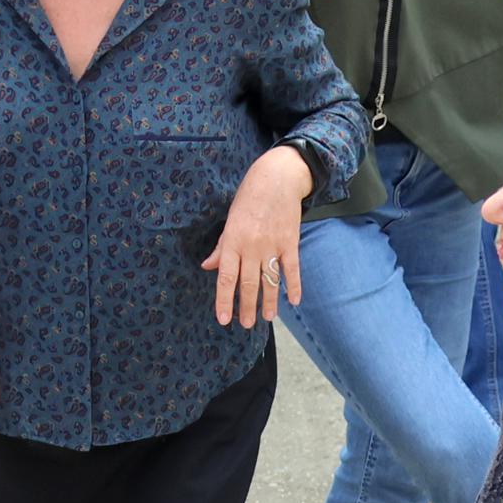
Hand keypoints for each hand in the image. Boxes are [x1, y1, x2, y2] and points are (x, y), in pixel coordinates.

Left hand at [205, 146, 313, 326]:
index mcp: (233, 241)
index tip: (223, 319)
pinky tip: (294, 301)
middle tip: (246, 324)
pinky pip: (292, 269)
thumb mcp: (230, 220)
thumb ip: (222, 247)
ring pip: (269, 281)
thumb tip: (208, 267)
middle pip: (248, 284)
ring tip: (267, 318)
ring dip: (269, 302)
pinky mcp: (290, 242)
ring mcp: (272, 245)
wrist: (277, 178)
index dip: (224, 300)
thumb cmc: (249, 197)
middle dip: (246, 307)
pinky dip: (294, 286)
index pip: (226, 277)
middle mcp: (251, 246)